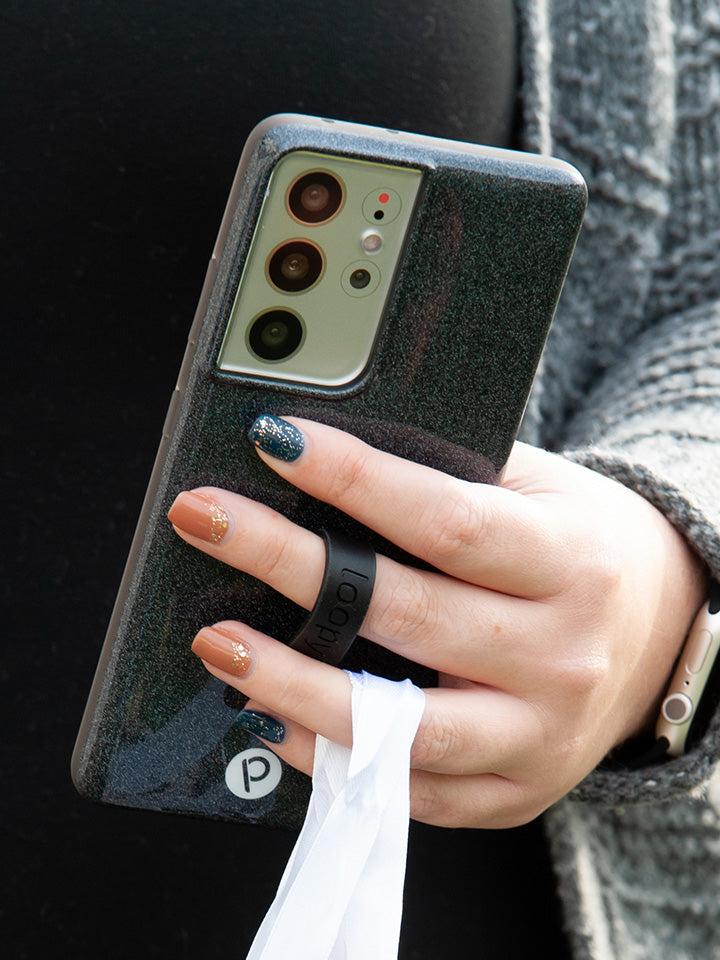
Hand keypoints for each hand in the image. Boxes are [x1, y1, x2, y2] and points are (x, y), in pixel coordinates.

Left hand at [168, 416, 706, 827]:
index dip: (355, 480)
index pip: (446, 520)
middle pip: (405, 613)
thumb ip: (451, 479)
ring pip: (400, 725)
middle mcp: (560, 655)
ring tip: (216, 643)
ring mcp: (537, 736)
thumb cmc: (580, 546)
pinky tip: (270, 720)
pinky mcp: (513, 791)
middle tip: (206, 522)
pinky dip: (331, 758)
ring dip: (292, 685)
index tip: (276, 441)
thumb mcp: (538, 492)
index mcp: (570, 562)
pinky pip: (409, 790)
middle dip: (291, 565)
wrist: (657, 632)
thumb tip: (324, 465)